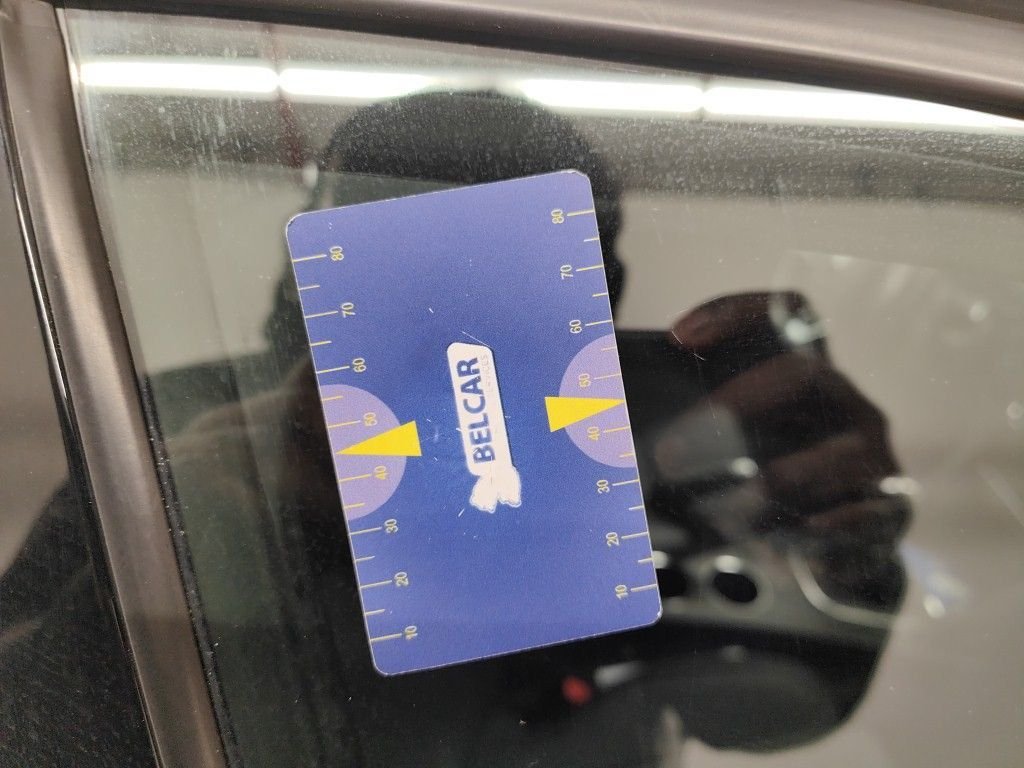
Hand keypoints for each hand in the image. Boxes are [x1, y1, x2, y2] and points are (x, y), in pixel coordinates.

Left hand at [669, 292, 909, 600]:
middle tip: (675, 452)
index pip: (791, 312)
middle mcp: (846, 403)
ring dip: (773, 484)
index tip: (678, 339)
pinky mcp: (890, 506)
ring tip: (725, 515)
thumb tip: (605, 420)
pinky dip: (824, 529)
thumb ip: (696, 425)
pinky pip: (864, 511)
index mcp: (807, 372)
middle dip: (736, 406)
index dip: (737, 312)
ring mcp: (873, 453)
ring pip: (834, 454)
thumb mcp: (741, 446)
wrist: (844, 547)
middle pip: (802, 374)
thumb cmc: (778, 481)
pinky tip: (790, 544)